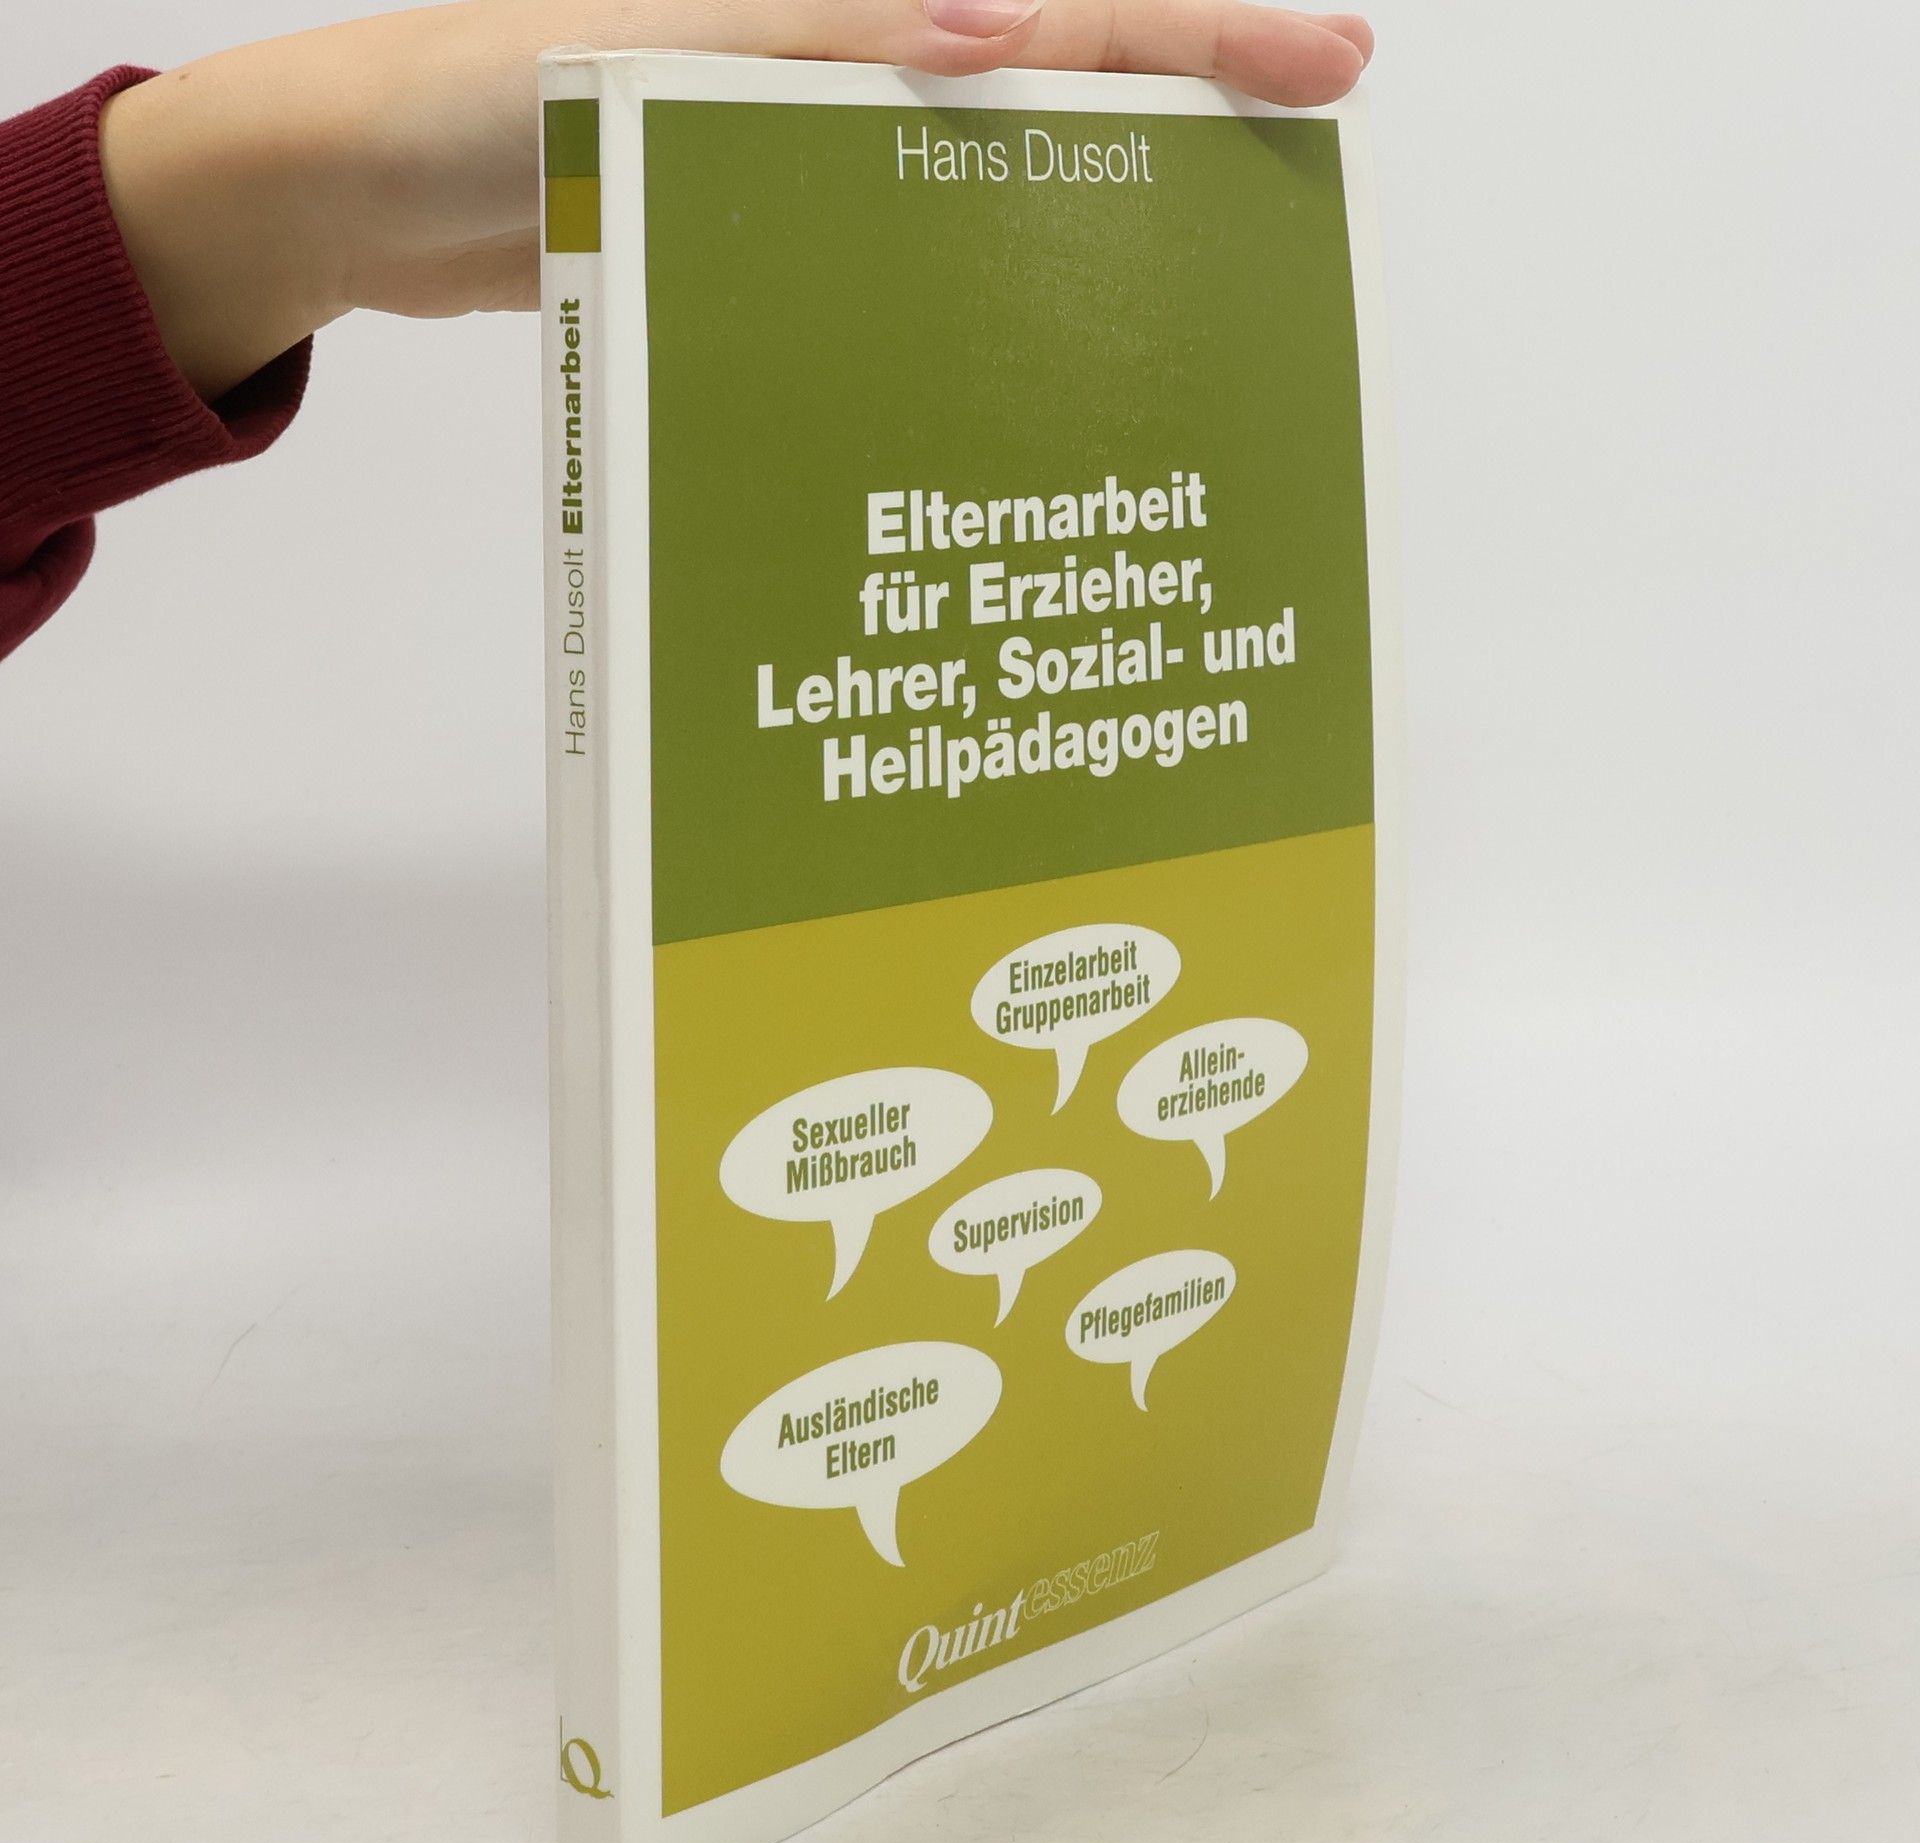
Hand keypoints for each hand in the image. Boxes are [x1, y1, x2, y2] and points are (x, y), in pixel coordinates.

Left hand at [99, 0, 1372, 399]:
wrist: (368, 194)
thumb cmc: (486, 97)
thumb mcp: (663, 49)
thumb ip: (828, 34)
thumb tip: (1007, 33)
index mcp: (847, 6)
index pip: (1060, 8)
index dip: (1198, 36)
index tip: (1323, 71)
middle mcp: (849, 66)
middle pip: (1055, 91)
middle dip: (1181, 132)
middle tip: (1294, 206)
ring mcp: (812, 156)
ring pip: (991, 185)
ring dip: (1091, 236)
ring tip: (1196, 303)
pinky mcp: (770, 239)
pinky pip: (900, 253)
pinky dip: (969, 294)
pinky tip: (1025, 353)